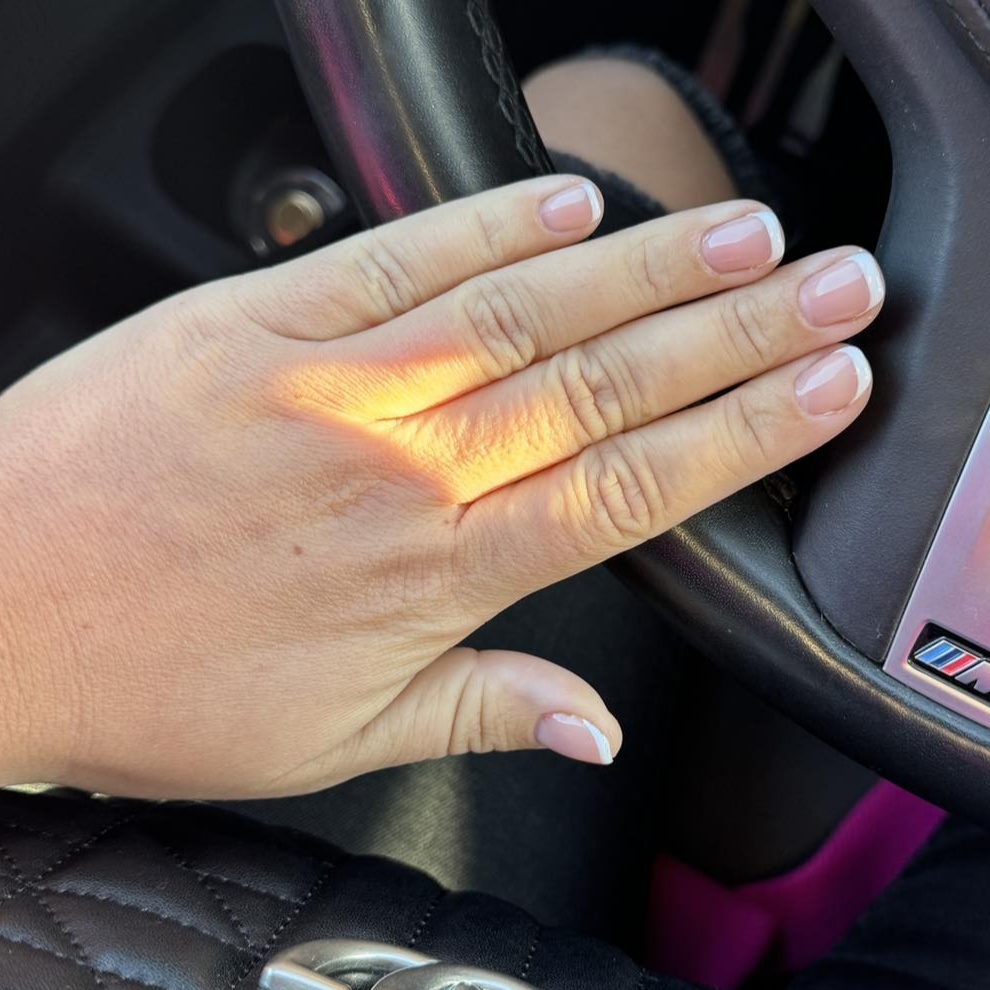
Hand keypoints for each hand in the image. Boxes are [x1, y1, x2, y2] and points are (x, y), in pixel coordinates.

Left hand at [0, 176, 882, 797]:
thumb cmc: (153, 683)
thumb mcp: (333, 740)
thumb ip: (484, 712)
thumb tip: (596, 727)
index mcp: (431, 577)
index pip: (629, 493)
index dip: (742, 437)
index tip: (822, 393)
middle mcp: (400, 471)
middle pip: (604, 388)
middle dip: (738, 335)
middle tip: (833, 288)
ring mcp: (328, 386)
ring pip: (522, 314)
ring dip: (647, 270)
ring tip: (744, 236)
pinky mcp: (253, 323)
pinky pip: (394, 260)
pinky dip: (488, 225)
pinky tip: (568, 202)